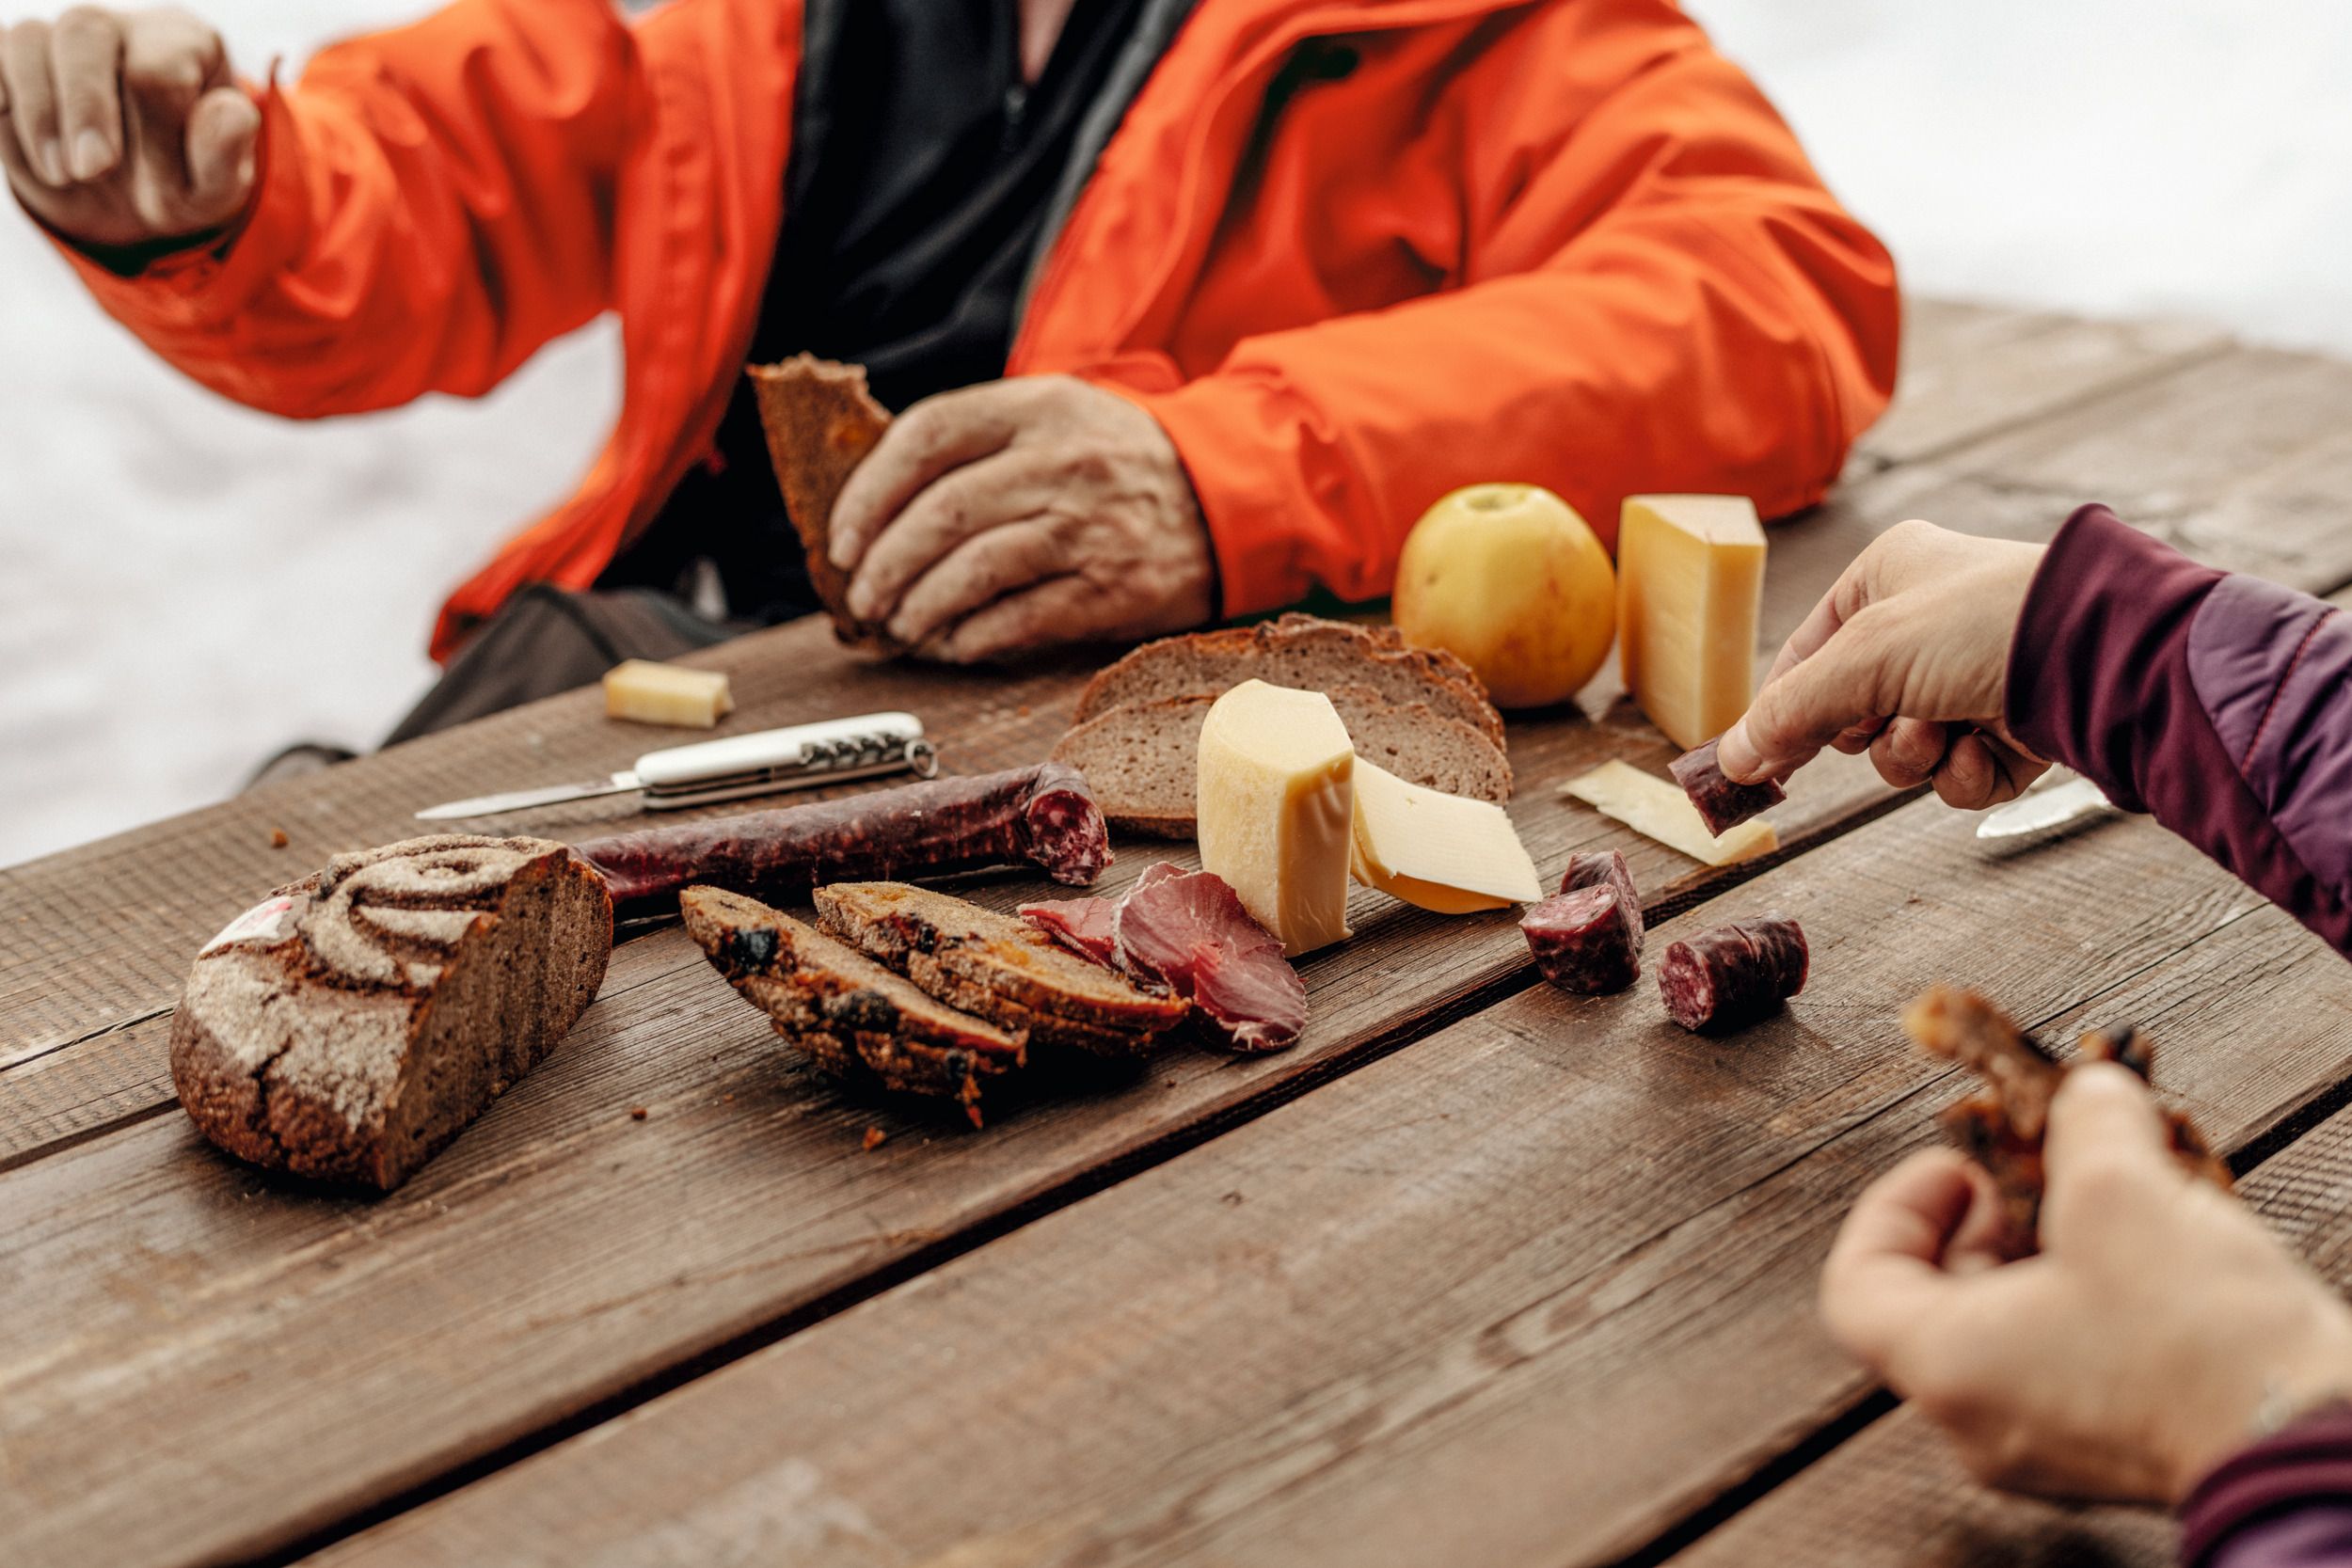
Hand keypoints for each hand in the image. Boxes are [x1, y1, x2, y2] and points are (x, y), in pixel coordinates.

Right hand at [1, 7, 258, 253]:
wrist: (133, 207)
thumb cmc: (183, 183)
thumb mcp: (216, 188)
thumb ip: (226, 154)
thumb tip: (231, 112)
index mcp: (183, 43)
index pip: (159, 69)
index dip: (156, 134)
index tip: (163, 187)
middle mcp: (119, 26)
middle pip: (85, 31)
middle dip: (86, 106)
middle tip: (91, 172)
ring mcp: (59, 39)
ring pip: (28, 39)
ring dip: (39, 114)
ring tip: (63, 177)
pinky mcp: (10, 64)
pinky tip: (14, 131)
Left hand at [827, 375, 1215, 661]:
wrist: (1230, 494)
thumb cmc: (1123, 460)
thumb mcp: (1057, 415)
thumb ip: (980, 443)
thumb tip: (881, 507)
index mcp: (1037, 408)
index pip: (927, 436)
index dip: (869, 492)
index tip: (843, 537)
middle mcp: (1061, 462)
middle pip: (940, 513)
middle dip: (884, 564)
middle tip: (863, 596)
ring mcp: (1088, 526)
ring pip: (973, 569)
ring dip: (919, 606)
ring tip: (900, 625)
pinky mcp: (1111, 587)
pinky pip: (1019, 617)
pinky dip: (972, 637)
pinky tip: (952, 644)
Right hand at [1716, 519, 2047, 808]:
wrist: (2101, 655)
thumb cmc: (1980, 623)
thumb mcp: (1863, 658)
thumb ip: (1789, 712)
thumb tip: (1732, 760)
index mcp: (1887, 577)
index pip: (1806, 654)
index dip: (1782, 710)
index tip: (1758, 764)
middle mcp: (1928, 624)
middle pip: (1853, 713)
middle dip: (1871, 734)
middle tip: (1891, 721)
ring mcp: (1973, 677)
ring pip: (1903, 750)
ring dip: (1916, 755)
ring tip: (1948, 731)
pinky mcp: (2014, 726)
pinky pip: (1958, 772)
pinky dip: (1965, 772)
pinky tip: (1985, 750)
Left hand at [1821, 1064, 2351, 1503]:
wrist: (2314, 1442)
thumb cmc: (2199, 1337)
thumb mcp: (2124, 1192)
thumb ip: (2086, 1123)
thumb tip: (2086, 1090)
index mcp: (1947, 1366)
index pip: (1857, 1285)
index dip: (1895, 1207)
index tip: (1959, 1165)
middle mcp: (1979, 1423)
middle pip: (1936, 1303)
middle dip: (1984, 1222)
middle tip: (2035, 1174)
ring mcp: (2049, 1448)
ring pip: (2011, 1332)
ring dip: (2047, 1255)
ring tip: (2107, 1201)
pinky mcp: (2117, 1452)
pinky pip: (2072, 1364)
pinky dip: (2091, 1301)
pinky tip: (2154, 1252)